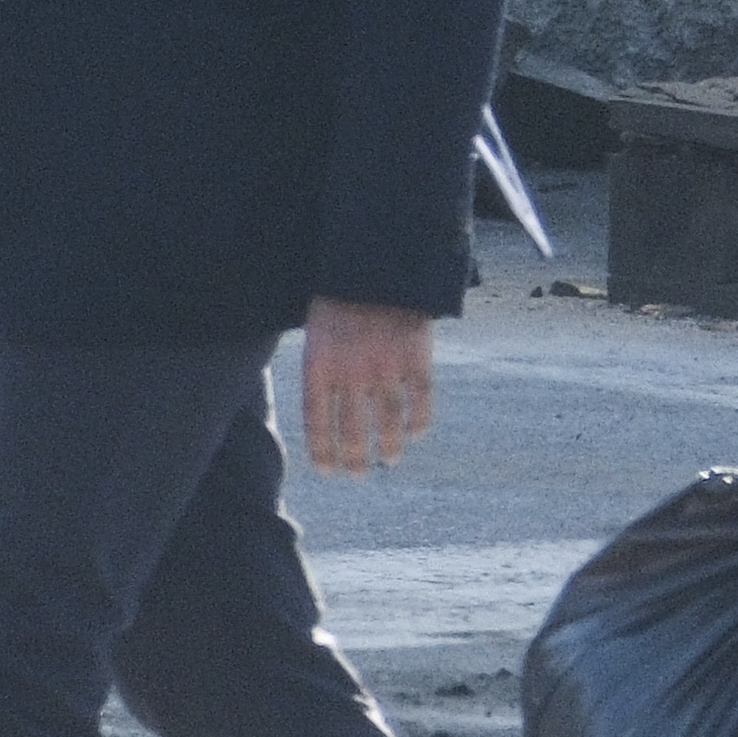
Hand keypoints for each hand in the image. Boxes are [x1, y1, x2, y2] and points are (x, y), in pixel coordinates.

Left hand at [301, 299, 434, 473]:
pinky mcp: (416, 358)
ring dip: (389, 446)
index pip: (318, 421)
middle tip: (358, 473)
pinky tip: (416, 432)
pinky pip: (420, 401)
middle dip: (356, 459)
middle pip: (353, 430)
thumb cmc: (341, 293)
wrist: (378, 262)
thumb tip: (326, 406)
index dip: (322, 451)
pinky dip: (419, 421)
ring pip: (388, 422)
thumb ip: (322, 366)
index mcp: (320, 364)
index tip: (327, 471)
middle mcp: (351, 373)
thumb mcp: (317, 328)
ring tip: (390, 459)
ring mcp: (386, 367)